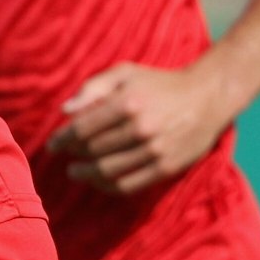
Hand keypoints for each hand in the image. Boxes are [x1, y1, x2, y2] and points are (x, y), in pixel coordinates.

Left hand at [45, 62, 238, 194]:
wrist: (206, 97)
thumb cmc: (159, 83)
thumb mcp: (126, 73)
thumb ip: (93, 87)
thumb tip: (64, 110)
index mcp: (128, 103)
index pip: (83, 128)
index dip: (63, 139)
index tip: (52, 145)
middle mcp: (141, 128)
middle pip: (94, 150)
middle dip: (73, 155)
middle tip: (63, 156)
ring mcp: (156, 151)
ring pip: (109, 171)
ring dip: (87, 175)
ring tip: (75, 172)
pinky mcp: (167, 168)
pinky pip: (130, 185)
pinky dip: (108, 187)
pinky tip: (97, 182)